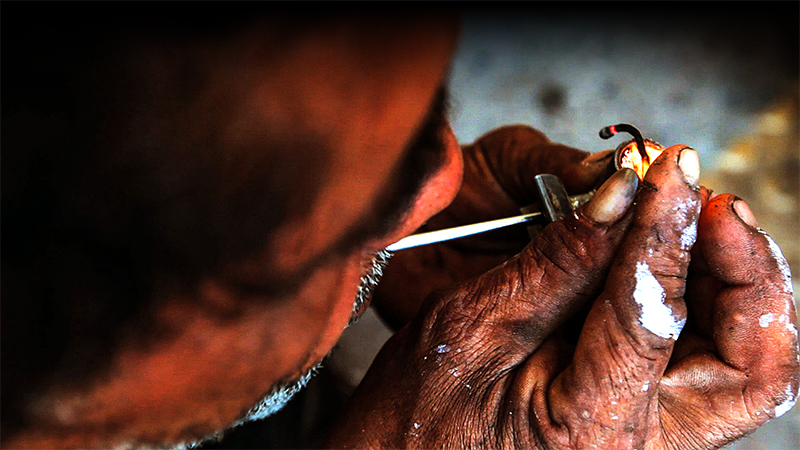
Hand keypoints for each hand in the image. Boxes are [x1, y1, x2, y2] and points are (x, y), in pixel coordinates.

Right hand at [327, 144, 798, 448]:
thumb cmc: (417, 413)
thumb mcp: (472, 328)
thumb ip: (554, 262)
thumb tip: (616, 192)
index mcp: (591, 428)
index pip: (653, 316)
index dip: (662, 229)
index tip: (663, 168)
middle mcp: (644, 443)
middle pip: (756, 365)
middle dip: (750, 273)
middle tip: (713, 205)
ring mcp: (655, 434)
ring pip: (749, 362)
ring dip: (741, 283)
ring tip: (703, 217)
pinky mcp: (648, 416)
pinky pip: (712, 359)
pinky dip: (712, 300)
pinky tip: (680, 252)